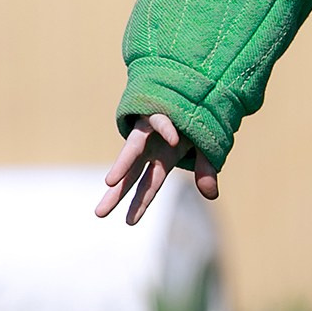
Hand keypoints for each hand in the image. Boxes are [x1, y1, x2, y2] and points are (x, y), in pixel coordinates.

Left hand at [95, 112, 218, 224]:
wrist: (193, 88)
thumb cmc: (196, 121)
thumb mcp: (205, 149)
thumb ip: (206, 171)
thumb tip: (211, 196)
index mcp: (163, 158)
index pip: (149, 185)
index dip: (140, 203)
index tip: (130, 222)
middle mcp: (151, 146)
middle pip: (131, 173)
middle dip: (117, 193)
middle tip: (100, 213)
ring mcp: (150, 128)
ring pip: (133, 147)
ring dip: (123, 164)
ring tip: (110, 181)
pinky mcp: (157, 109)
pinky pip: (162, 120)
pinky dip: (167, 129)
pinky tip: (174, 138)